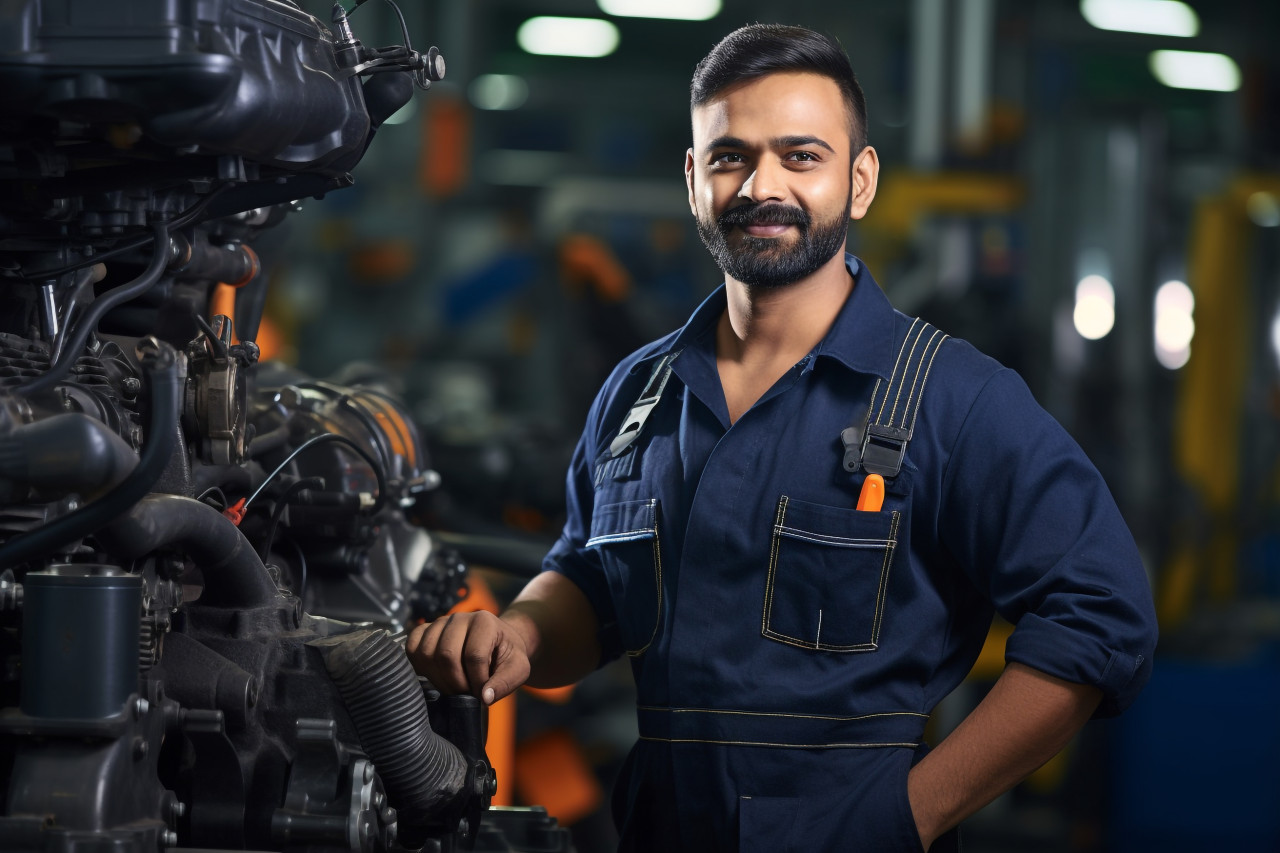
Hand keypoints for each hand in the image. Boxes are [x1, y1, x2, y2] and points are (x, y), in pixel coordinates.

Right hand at [405, 610, 531, 704]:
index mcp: (485, 621)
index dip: (477, 681)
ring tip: (453, 688)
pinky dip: (419, 667)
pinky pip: (412, 648)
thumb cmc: (506, 656)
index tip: (482, 695)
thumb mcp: (518, 669)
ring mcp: (439, 622)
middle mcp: (459, 617)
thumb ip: (505, 683)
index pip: (474, 655)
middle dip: (455, 683)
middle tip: (465, 695)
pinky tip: (436, 677)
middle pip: (446, 655)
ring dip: (438, 679)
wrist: (497, 642)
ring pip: (427, 653)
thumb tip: (484, 697)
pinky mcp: (425, 630)